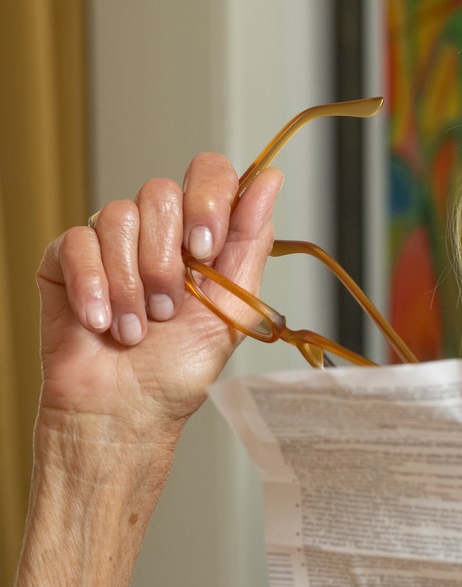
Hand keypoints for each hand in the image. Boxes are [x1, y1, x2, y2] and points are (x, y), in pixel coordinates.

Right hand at [35, 153, 282, 433]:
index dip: (208, 198)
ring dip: (132, 283)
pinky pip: (77, 242)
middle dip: (167, 258)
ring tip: (138, 328)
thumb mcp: (232, 307)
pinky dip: (94, 287)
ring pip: (117, 216)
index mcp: (200, 237)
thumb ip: (250, 242)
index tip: (205, 248)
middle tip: (170, 307)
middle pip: (160, 192)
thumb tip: (270, 180)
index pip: (209, 174)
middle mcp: (155, 232)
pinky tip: (101, 322)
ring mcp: (109, 242)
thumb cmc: (178, 369)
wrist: (126, 411)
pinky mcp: (65, 258)